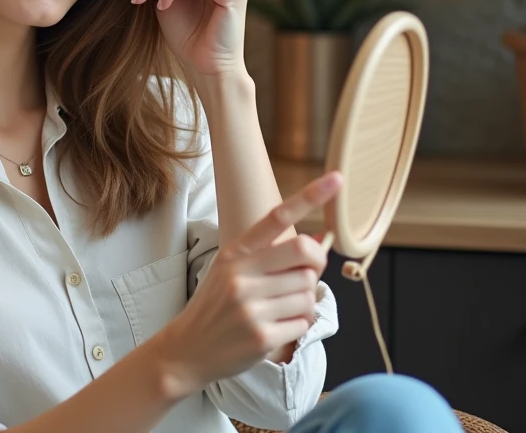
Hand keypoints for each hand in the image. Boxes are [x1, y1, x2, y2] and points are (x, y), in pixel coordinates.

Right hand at [151, 172, 341, 395]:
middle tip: (307, 274)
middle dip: (316, 263)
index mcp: (235, 253)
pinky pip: (304, 322)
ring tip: (281, 309)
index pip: (277, 217)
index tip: (337, 178)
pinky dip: (299, 325)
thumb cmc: (217, 306)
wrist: (188, 348)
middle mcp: (241, 275)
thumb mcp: (230, 271)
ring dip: (304, 301)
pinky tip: (279, 327)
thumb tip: (318, 245)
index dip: (310, 197)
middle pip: (306, 253)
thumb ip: (268, 256)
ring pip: (308, 292)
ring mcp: (251, 307)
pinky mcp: (261, 336)